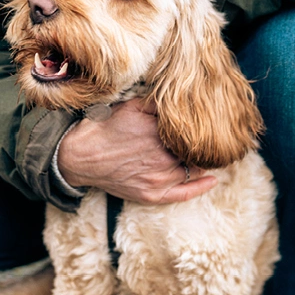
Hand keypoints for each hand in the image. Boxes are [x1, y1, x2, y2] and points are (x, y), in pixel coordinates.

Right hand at [57, 99, 216, 203]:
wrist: (80, 156)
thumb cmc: (107, 128)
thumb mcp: (133, 106)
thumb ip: (160, 104)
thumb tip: (184, 100)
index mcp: (160, 134)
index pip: (193, 133)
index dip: (202, 129)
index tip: (209, 125)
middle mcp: (162, 158)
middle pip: (195, 152)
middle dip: (202, 145)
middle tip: (211, 139)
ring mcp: (157, 179)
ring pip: (192, 170)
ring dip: (201, 162)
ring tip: (209, 154)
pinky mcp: (150, 194)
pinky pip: (182, 194)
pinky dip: (199, 188)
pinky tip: (213, 181)